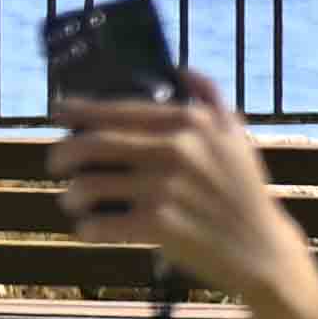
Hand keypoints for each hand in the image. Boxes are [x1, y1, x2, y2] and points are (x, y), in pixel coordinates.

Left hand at [44, 76, 317, 318]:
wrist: (261, 249)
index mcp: (190, 123)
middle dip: (61, 154)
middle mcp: (176, 149)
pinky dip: (86, 228)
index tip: (58, 111)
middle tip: (55, 164)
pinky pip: (97, 225)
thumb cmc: (243, 192)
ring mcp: (164, 187)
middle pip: (89, 144)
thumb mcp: (236, 138)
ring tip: (74, 201)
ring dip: (71, 196)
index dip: (79, 109)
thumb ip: (210, 100)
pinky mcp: (158, 224)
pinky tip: (90, 229)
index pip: (117, 109)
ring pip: (85, 186)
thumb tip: (180, 69)